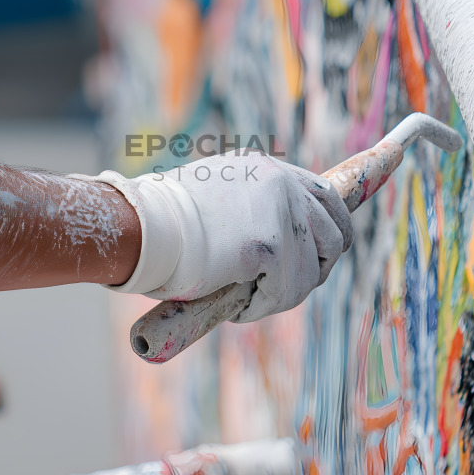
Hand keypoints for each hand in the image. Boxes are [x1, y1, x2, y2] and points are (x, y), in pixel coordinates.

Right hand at [97, 153, 352, 322]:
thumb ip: (247, 214)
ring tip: (242, 295)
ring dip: (281, 293)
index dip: (330, 231)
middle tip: (278, 288)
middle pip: (335, 233)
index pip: (325, 196)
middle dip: (314, 268)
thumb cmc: (158, 227)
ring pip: (312, 270)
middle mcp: (281, 182)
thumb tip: (271, 253)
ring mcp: (280, 210)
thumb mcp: (213, 205)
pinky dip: (262, 305)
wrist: (137, 228)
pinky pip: (288, 290)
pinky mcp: (273, 245)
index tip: (321, 257)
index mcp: (264, 169)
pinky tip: (234, 299)